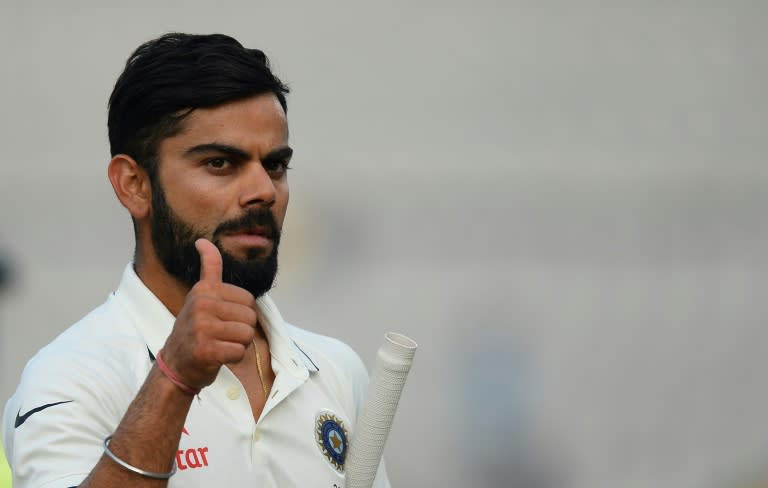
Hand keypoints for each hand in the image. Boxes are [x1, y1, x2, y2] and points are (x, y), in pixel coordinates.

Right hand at [160, 238, 256, 388]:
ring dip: (238, 344)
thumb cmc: (195, 330)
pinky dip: (233, 358)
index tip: (219, 317)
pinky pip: (239, 352)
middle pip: (250, 317)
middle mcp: (201, 304)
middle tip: (220, 335)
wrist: (175, 365)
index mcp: (204, 289)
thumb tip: (203, 241)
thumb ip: (209, 269)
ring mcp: (202, 327)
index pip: (248, 299)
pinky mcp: (206, 350)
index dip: (241, 312)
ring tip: (219, 344)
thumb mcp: (200, 295)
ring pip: (247, 334)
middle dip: (241, 330)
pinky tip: (217, 357)